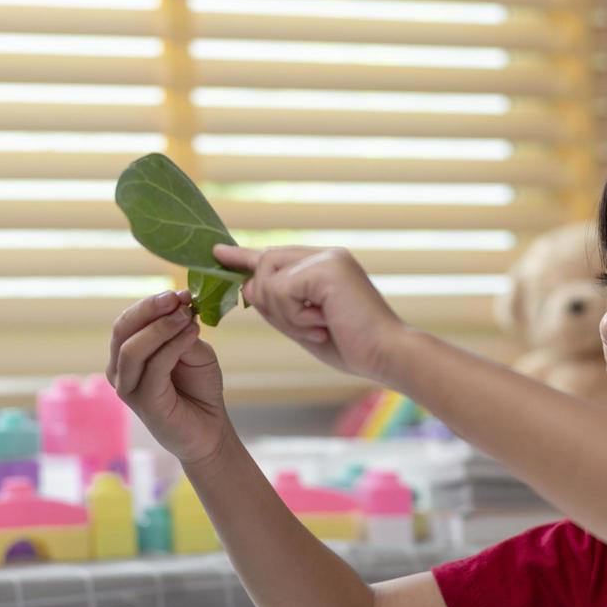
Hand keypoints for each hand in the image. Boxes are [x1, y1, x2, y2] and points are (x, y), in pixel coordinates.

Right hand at [107, 290, 232, 465]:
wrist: (211, 428)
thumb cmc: (199, 388)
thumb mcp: (193, 349)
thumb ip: (181, 331)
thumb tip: (178, 309)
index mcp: (126, 354)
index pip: (128, 321)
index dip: (150, 303)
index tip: (179, 293)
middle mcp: (120, 370)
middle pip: (123, 330)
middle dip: (150, 309)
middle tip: (179, 298)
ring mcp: (128, 388)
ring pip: (133, 348)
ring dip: (161, 327)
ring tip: (187, 316)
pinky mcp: (144, 403)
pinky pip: (154, 367)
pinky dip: (173, 345)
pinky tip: (192, 333)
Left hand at [212, 244, 410, 384]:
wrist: (387, 355)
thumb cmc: (353, 346)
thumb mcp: (304, 326)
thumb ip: (277, 306)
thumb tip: (247, 287)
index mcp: (324, 265)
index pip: (275, 256)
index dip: (244, 256)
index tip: (218, 252)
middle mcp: (325, 255)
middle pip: (265, 265)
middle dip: (270, 302)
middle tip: (306, 327)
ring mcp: (327, 257)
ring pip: (269, 281)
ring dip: (286, 315)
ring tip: (320, 326)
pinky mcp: (326, 268)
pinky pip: (282, 290)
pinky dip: (296, 316)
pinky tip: (323, 323)